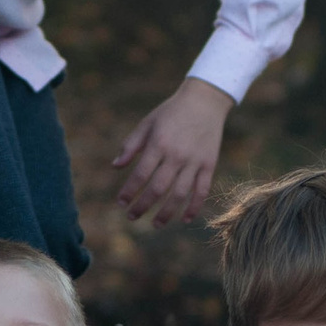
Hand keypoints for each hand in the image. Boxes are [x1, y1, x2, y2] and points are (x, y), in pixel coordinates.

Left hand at [112, 80, 231, 224]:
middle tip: (132, 217)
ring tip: (155, 224)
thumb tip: (115, 166)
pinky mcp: (209, 164)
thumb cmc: (171, 112)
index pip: (140, 175)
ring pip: (180, 195)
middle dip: (143, 206)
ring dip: (166, 213)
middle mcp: (177, 155)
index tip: (121, 203)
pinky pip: (202, 190)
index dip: (129, 191)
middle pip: (158, 189)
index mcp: (159, 144)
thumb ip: (131, 145)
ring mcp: (194, 161)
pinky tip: (185, 219)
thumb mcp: (148, 123)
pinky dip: (194, 207)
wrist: (205, 100)